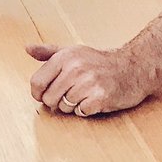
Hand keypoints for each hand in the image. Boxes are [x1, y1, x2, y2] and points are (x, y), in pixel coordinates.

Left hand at [27, 43, 153, 117]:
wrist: (134, 67)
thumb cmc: (100, 61)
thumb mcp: (73, 51)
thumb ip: (49, 52)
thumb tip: (27, 48)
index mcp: (65, 57)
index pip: (36, 83)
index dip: (38, 93)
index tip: (45, 95)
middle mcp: (75, 68)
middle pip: (49, 98)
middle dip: (57, 101)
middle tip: (71, 94)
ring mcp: (88, 82)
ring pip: (64, 107)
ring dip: (73, 106)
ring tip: (85, 94)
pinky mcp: (100, 97)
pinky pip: (81, 112)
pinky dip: (86, 110)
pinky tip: (94, 100)